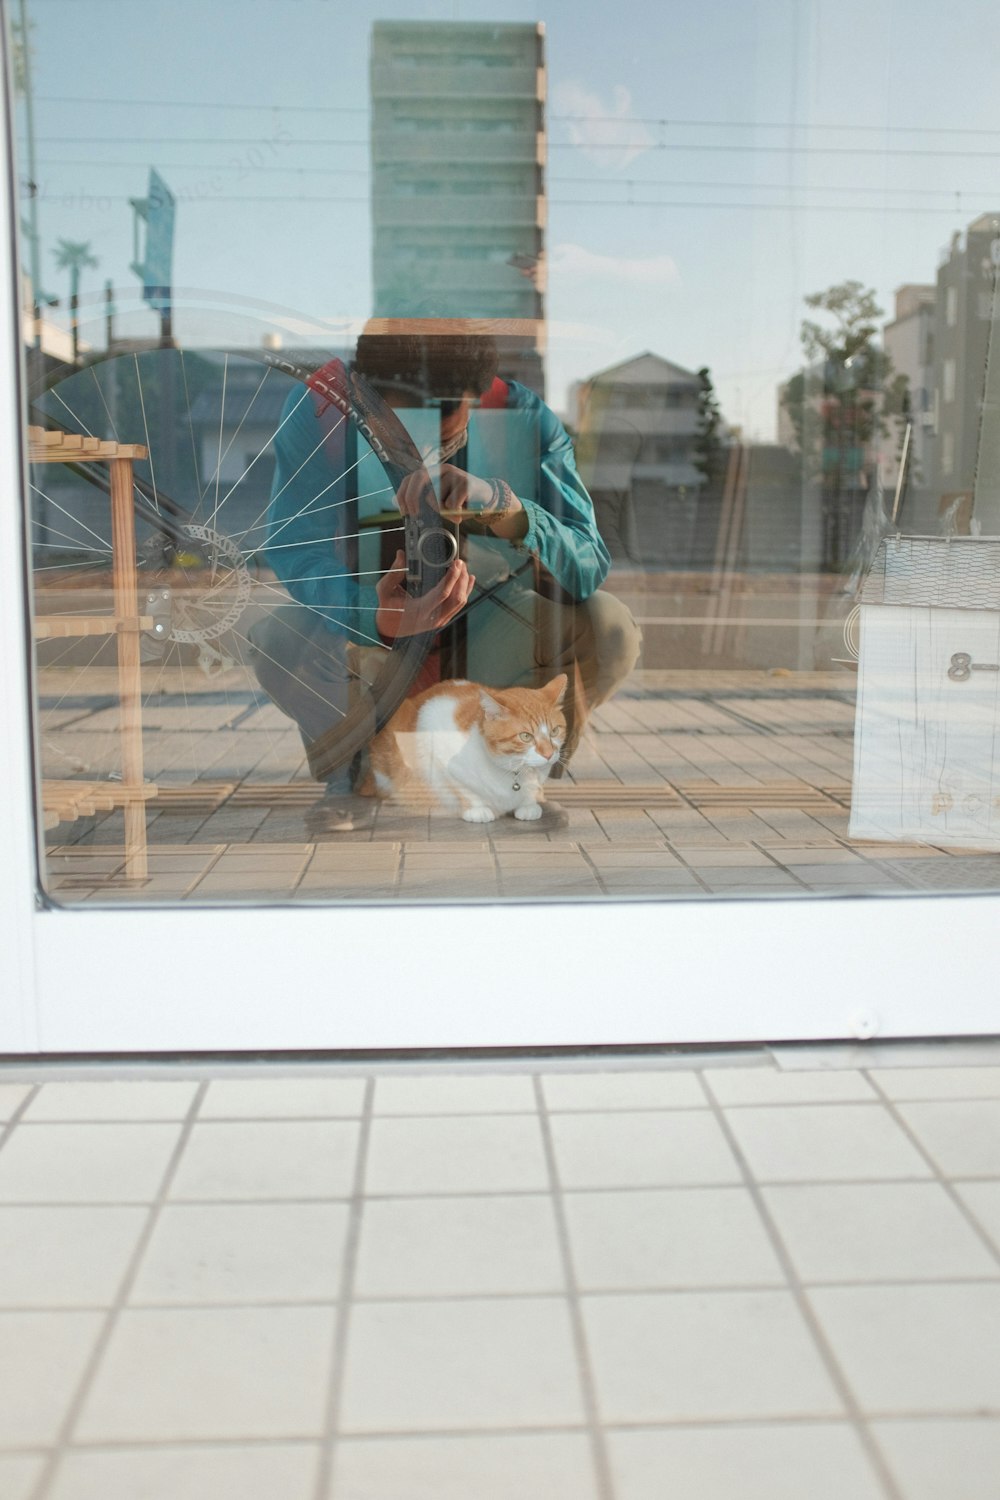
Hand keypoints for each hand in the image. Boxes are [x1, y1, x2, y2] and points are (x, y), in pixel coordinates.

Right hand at [374, 550, 475, 640]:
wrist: (389, 628)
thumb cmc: (387, 608)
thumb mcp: (384, 589)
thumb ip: (394, 572)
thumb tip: (401, 554)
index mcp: (419, 611)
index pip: (442, 594)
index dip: (452, 578)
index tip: (456, 564)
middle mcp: (432, 618)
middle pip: (456, 598)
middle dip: (461, 579)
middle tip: (460, 562)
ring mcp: (440, 620)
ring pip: (460, 602)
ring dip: (464, 584)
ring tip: (463, 568)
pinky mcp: (443, 619)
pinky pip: (459, 605)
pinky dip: (466, 591)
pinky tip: (470, 579)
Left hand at [394, 464, 511, 518]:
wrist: (487, 499)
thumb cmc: (461, 501)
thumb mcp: (441, 500)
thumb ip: (427, 501)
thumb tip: (410, 511)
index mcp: (433, 472)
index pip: (410, 478)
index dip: (403, 494)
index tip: (404, 511)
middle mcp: (442, 469)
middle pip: (419, 478)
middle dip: (412, 498)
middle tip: (415, 514)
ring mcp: (454, 474)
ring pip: (436, 498)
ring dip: (442, 511)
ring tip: (454, 511)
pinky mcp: (466, 482)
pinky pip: (451, 504)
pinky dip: (455, 513)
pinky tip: (463, 510)